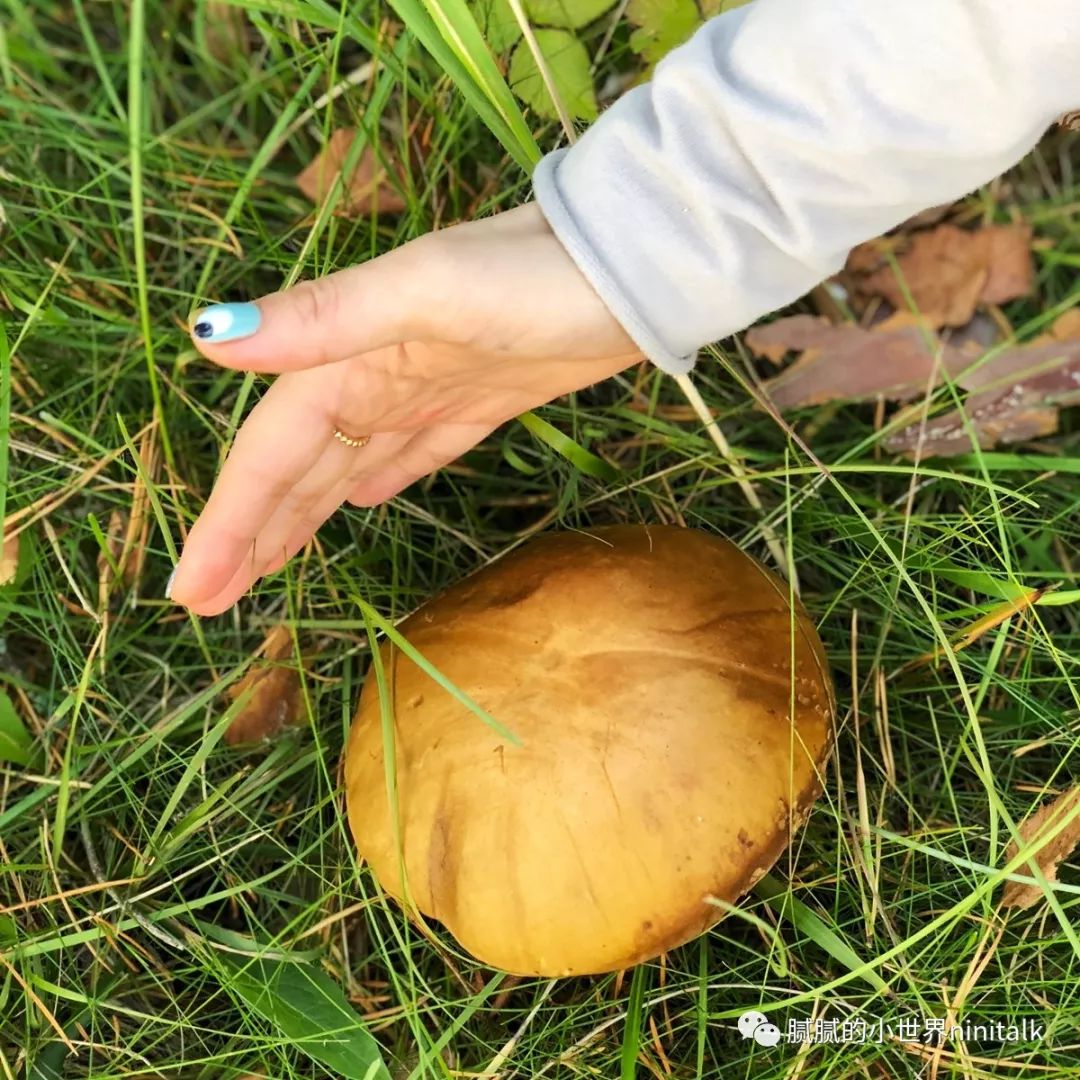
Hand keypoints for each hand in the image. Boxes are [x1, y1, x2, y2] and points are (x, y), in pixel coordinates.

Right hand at [169, 203, 641, 614]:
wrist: (631, 270)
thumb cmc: (535, 279)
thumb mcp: (426, 292)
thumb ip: (324, 318)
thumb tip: (208, 334)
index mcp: (348, 355)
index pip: (271, 451)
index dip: (229, 520)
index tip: (193, 592)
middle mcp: (375, 373)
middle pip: (298, 465)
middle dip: (252, 531)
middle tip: (212, 601)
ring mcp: (426, 389)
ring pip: (346, 464)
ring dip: (302, 514)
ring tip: (266, 565)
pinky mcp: (476, 402)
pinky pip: (409, 452)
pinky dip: (378, 480)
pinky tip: (361, 504)